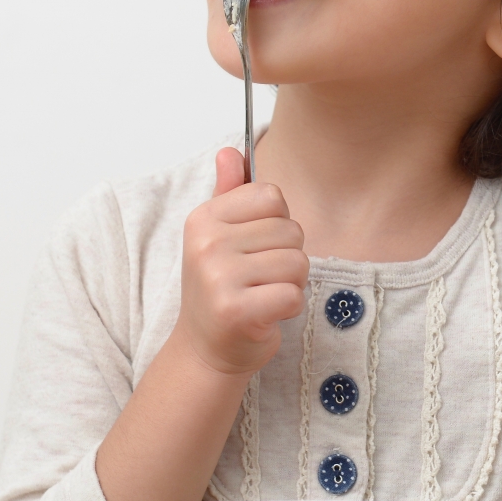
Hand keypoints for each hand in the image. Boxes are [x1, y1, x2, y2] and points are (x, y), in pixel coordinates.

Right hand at [175, 148, 308, 376]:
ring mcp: (218, 277)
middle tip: (257, 279)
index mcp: (204, 218)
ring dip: (289, 283)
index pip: (272, 196)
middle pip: (290, 230)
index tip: (254, 248)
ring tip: (261, 295)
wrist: (205, 350)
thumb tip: (231, 151)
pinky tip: (265, 314)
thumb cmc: (221, 289)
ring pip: (297, 262)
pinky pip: (293, 294)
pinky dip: (288, 307)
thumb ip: (229, 192)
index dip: (276, 224)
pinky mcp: (235, 310)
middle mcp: (207, 243)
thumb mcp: (219, 236)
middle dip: (286, 257)